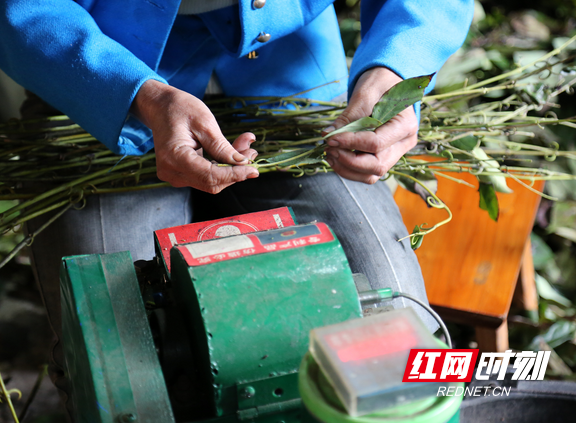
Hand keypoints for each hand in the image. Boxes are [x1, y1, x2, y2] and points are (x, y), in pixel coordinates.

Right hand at [131, 79, 258, 192]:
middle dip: (236, 171)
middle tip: (252, 152)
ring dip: (231, 168)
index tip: (254, 170)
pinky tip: (233, 152)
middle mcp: (172, 172)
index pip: (210, 176)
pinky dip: (222, 166)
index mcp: (174, 158)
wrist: (160, 107)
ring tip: (245, 147)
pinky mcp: (181, 174)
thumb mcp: (204, 122)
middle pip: (212, 183)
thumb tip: (242, 164)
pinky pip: (206, 176)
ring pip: (212, 181)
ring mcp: (175, 176)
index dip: (234, 175)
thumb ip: (221, 147)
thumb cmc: (179, 109)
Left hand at [323, 67, 418, 183]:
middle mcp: (404, 144)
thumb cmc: (380, 83)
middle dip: (348, 161)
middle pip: (376, 166)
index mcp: (405, 125)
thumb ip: (349, 117)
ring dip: (347, 169)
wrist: (387, 83)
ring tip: (330, 153)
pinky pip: (367, 172)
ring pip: (371, 175)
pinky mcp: (384, 157)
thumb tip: (328, 135)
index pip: (375, 143)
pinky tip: (335, 157)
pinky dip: (349, 169)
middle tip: (329, 148)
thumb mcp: (365, 94)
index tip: (330, 138)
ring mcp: (395, 153)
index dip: (350, 143)